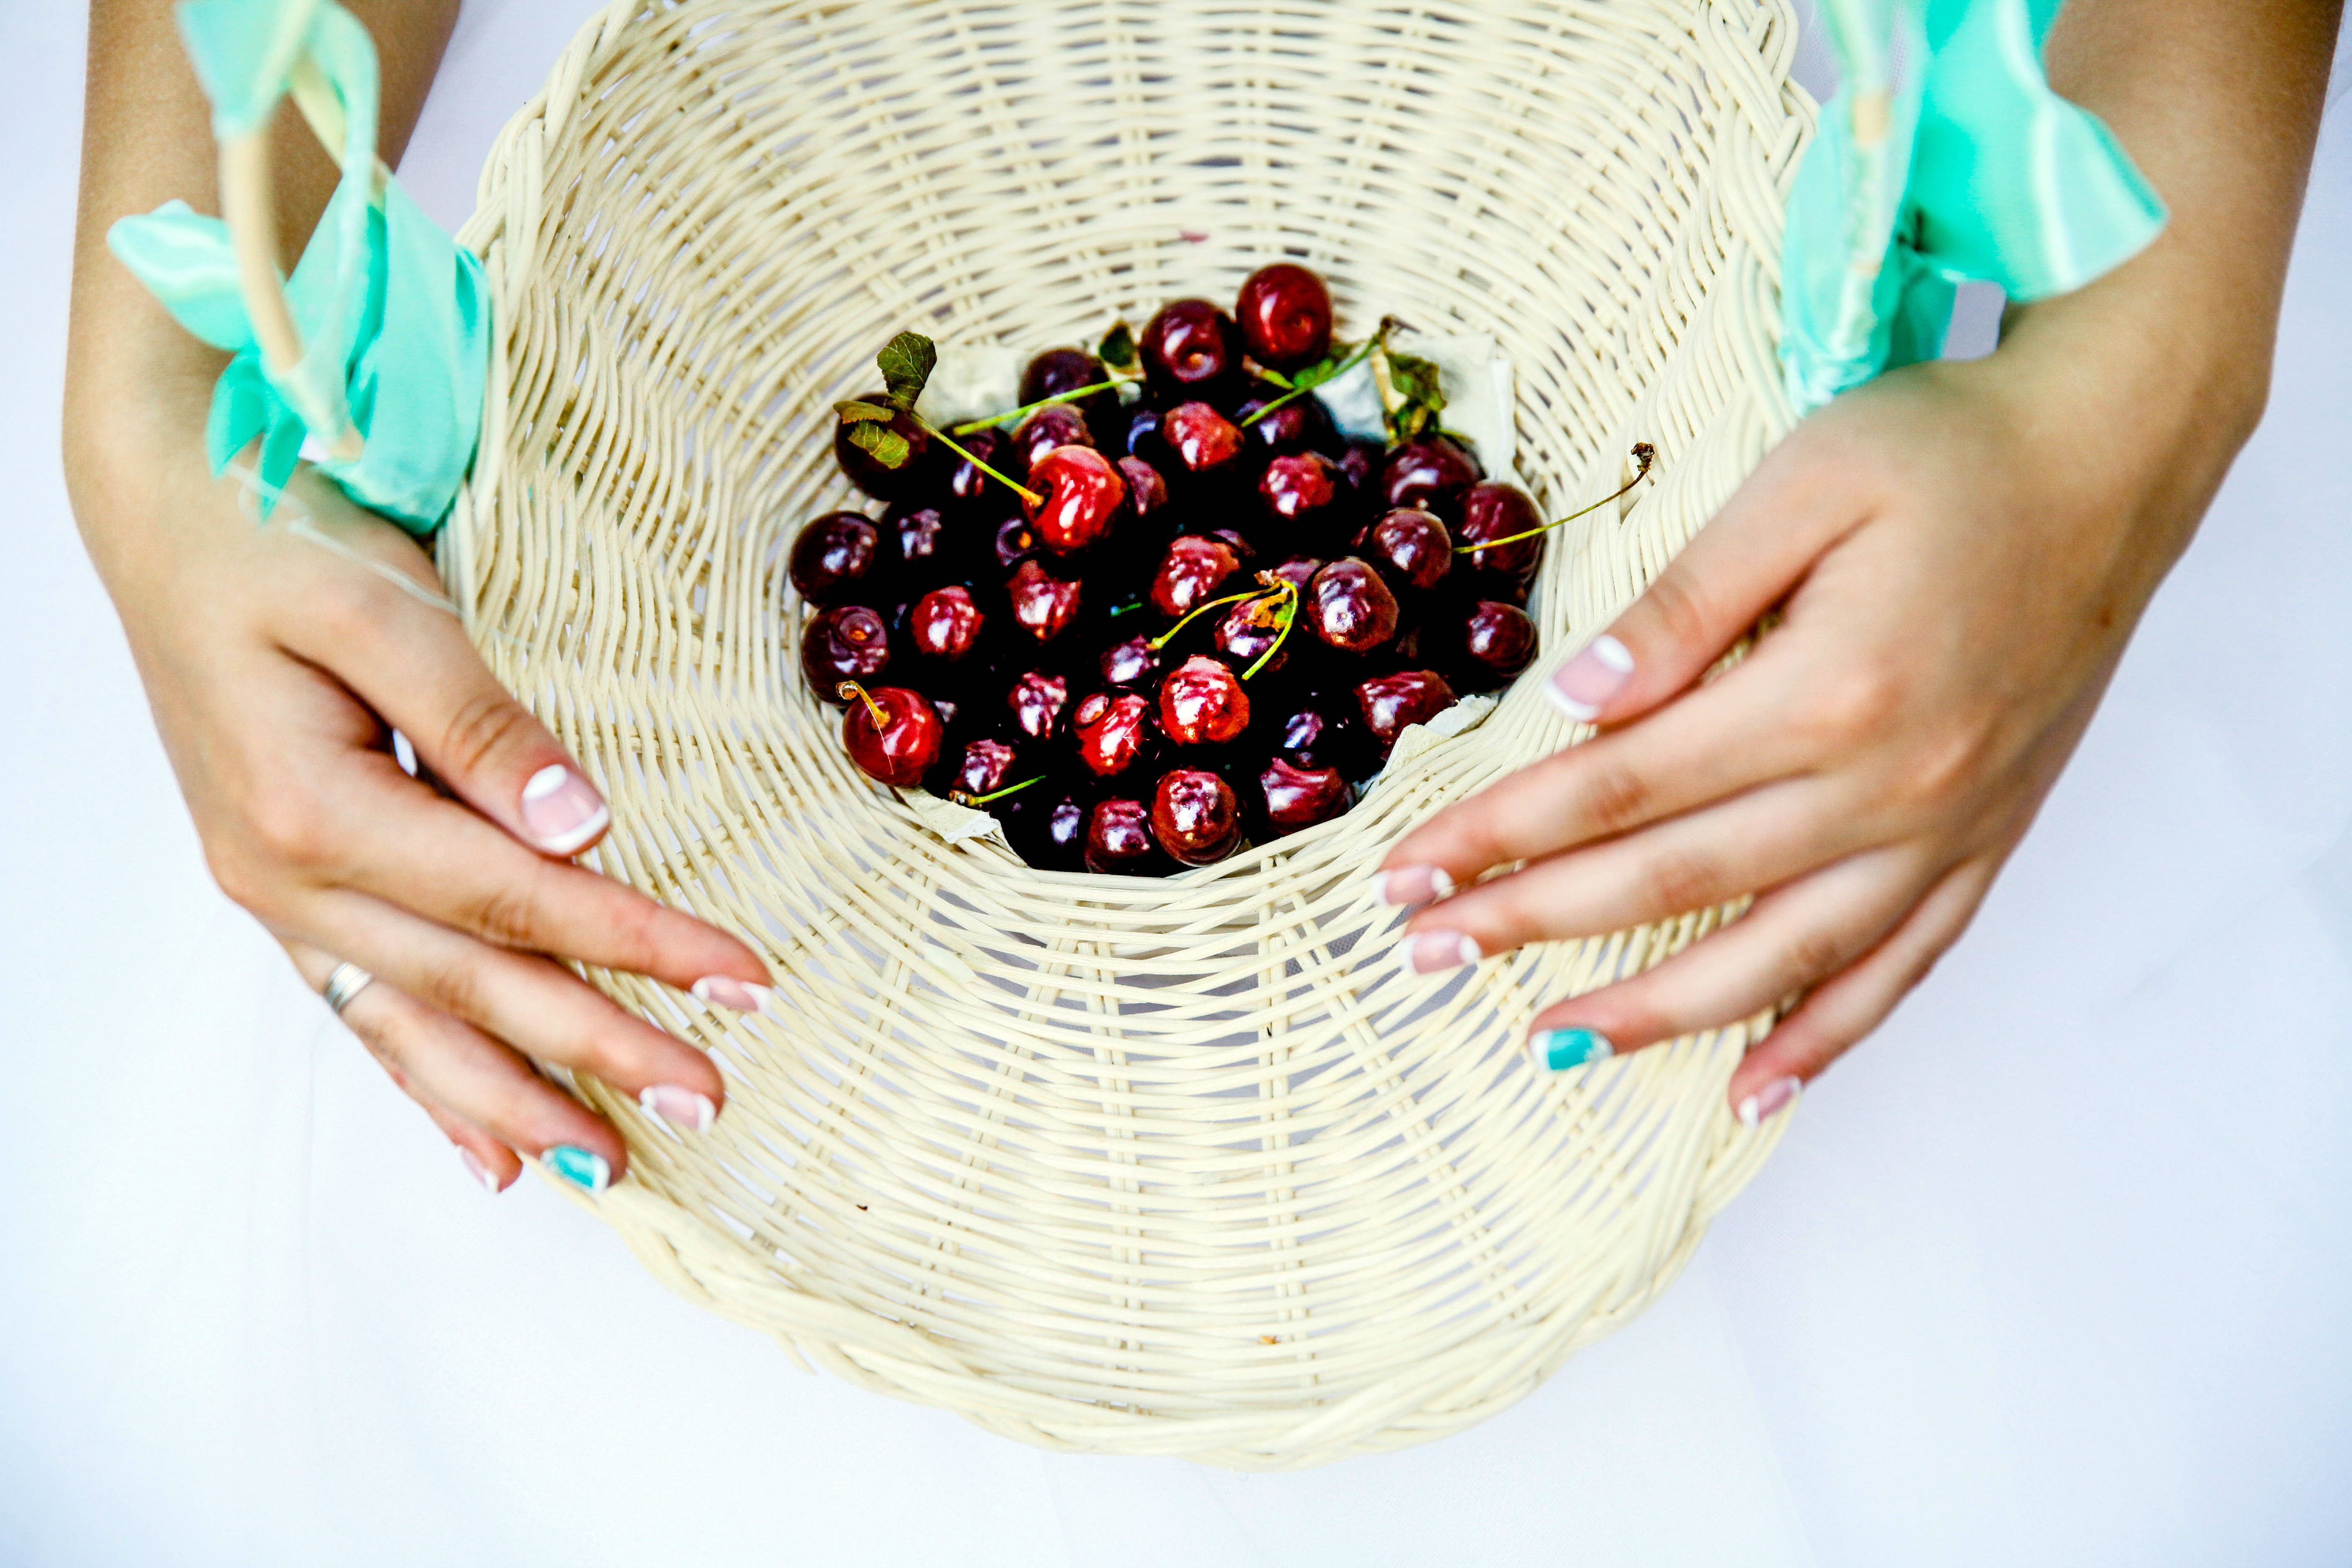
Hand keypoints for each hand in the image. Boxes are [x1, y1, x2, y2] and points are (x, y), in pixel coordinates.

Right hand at [76, 429, 772, 1192]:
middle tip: (708, 1100)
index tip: (741, 980)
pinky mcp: (286, 892)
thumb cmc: (272, 539)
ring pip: (417, 1026)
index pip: (517, 898)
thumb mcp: (382, 607)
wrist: (165, 518)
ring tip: (611, 1164)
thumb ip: (482, 723)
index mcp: (314, 810)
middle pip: (476, 983)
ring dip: (518, 1100)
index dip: (638, 942)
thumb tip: (581, 824)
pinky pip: (366, 1012)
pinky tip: (486, 1153)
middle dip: (601, 1048)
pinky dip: (429, 1086)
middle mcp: (285, 879)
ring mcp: (277, 897)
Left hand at [1377, 339, 2255, 1119]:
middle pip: (1673, 881)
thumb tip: (1571, 702)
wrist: (2111, 461)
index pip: (1617, 788)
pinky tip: (1753, 1090)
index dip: (1500, 834)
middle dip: (1534, 923)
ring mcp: (1946, 829)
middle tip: (1428, 956)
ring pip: (1779, 958)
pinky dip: (1824, 1038)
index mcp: (1825, 692)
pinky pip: (1899, 969)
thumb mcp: (1800, 485)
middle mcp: (1889, 786)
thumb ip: (1681, 608)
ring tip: (1557, 1043)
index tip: (1408, 872)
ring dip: (1659, 1012)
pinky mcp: (1988, 842)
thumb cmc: (1949, 452)